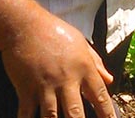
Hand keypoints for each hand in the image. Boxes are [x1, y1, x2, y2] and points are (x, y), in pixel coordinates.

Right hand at [1, 12, 115, 117]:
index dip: (107, 113)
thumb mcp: (80, 42)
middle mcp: (66, 79)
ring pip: (51, 117)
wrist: (24, 25)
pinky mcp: (26, 88)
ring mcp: (45, 85)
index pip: (100, 96)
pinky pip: (27, 112)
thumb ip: (96, 62)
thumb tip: (110, 80)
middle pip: (75, 113)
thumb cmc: (54, 31)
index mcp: (83, 67)